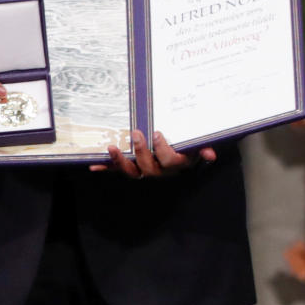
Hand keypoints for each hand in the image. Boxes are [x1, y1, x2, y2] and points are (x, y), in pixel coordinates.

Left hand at [90, 130, 216, 178]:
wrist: (180, 150)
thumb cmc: (188, 145)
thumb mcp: (197, 144)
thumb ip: (202, 148)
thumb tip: (210, 153)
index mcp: (175, 163)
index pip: (170, 161)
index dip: (162, 149)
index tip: (157, 133)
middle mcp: (159, 170)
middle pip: (149, 168)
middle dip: (141, 151)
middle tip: (137, 133)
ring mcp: (144, 169)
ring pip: (132, 171)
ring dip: (120, 161)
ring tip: (111, 148)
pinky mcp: (132, 166)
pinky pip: (118, 169)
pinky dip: (106, 167)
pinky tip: (94, 165)